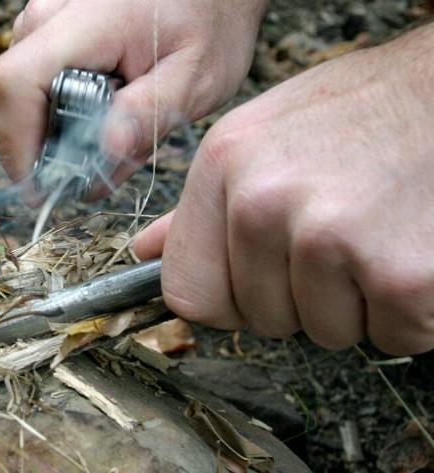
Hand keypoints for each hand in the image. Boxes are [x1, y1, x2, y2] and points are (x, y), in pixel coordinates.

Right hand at [0, 0, 267, 201]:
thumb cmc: (208, 25)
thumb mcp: (197, 77)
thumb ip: (150, 112)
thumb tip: (107, 148)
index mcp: (88, 22)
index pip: (15, 83)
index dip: (15, 142)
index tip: (41, 187)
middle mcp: (50, 14)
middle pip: (11, 98)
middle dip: (42, 146)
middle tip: (91, 169)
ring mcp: (41, 19)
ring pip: (20, 95)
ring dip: (54, 130)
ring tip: (108, 133)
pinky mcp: (44, 32)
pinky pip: (33, 85)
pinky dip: (60, 112)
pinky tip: (102, 111)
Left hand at [134, 25, 433, 354]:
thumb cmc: (363, 112)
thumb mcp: (263, 137)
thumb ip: (202, 205)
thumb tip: (148, 251)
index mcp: (224, 167)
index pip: (188, 292)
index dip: (226, 299)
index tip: (254, 283)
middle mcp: (265, 203)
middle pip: (260, 318)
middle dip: (300, 295)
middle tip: (340, 234)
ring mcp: (330, 240)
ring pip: (325, 331)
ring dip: (356, 301)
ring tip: (377, 232)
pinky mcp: (401, 276)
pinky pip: (391, 336)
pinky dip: (409, 310)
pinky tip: (411, 247)